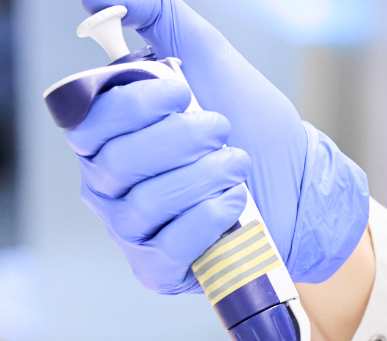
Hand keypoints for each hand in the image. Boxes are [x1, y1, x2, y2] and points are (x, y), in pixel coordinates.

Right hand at [82, 0, 368, 282]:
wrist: (298, 180)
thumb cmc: (247, 120)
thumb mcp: (204, 57)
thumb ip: (154, 16)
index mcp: (105, 131)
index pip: (88, 119)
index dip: (137, 105)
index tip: (184, 92)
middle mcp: (106, 181)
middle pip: (117, 161)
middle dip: (182, 140)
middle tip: (222, 129)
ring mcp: (129, 229)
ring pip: (144, 204)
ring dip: (203, 177)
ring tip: (236, 165)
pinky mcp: (158, 269)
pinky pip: (167, 248)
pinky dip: (208, 219)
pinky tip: (234, 202)